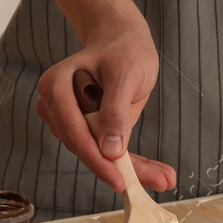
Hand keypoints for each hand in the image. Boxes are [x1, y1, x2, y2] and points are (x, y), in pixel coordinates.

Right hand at [36, 25, 176, 193]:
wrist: (123, 40)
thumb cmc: (123, 49)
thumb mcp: (125, 74)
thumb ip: (115, 110)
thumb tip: (110, 151)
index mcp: (56, 88)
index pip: (75, 133)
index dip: (97, 160)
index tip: (120, 181)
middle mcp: (56, 108)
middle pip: (87, 148)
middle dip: (122, 169)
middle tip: (160, 182)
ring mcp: (70, 120)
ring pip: (99, 155)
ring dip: (133, 170)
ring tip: (165, 177)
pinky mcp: (88, 129)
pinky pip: (108, 151)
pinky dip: (134, 164)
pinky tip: (158, 173)